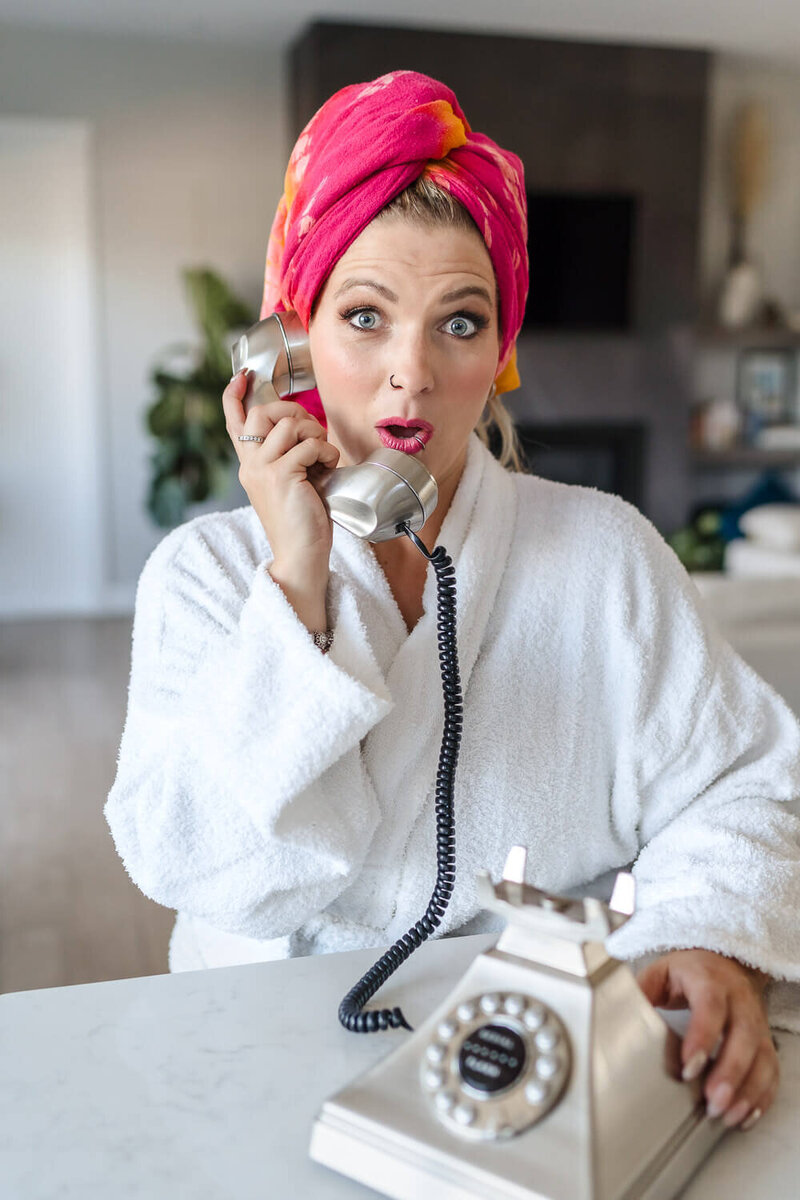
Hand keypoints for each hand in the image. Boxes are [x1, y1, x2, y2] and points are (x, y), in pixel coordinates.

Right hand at [222, 369, 338, 628]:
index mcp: (250, 466)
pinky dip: (326, 452)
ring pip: (289, 424)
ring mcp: (262, 469)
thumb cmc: (303, 524)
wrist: (300, 558)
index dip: (234, 395)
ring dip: (315, 434)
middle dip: (293, 411)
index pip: (234, 423)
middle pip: (261, 412)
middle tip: (314, 433)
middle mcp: (250, 465)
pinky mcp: (281, 476)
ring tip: (324, 457)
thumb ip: (292, 458)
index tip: (241, 374)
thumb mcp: (293, 484)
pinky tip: (329, 469)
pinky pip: (308, 445)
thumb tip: (309, 432)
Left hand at [637, 949, 776, 1130]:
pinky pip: (771, 1069)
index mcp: (709, 979)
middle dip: (730, 1073)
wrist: (726, 963)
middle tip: (712, 1101)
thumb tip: (619, 1013)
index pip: (710, 1007)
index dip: (702, 1037)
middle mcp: (739, 1000)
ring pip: (761, 1056)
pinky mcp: (765, 1040)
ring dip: (747, 1090)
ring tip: (726, 1114)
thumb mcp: (662, 972)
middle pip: (742, 1036)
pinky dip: (762, 1094)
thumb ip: (643, 992)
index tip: (689, 1068)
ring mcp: (756, 1021)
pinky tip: (745, 1114)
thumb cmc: (690, 972)